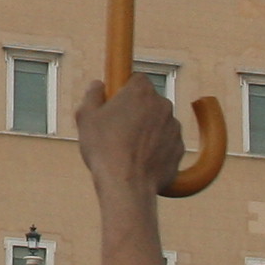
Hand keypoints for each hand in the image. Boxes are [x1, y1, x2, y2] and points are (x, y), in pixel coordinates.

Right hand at [75, 76, 184, 202]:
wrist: (127, 186)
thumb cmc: (105, 149)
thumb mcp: (86, 117)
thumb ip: (92, 94)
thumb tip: (98, 85)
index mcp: (141, 91)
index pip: (136, 78)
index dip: (124, 89)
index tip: (114, 101)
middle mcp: (163, 104)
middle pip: (148, 101)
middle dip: (136, 110)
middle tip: (117, 128)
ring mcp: (174, 127)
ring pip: (157, 123)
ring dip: (146, 130)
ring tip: (126, 149)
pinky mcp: (179, 148)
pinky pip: (165, 143)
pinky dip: (155, 148)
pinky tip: (138, 161)